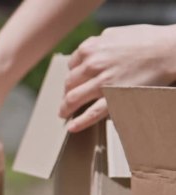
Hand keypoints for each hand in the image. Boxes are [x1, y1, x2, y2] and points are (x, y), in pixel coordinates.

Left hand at [60, 24, 175, 131]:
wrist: (167, 50)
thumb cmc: (145, 39)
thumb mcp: (114, 34)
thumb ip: (97, 43)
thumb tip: (86, 52)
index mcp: (90, 48)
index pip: (71, 66)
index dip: (71, 76)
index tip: (72, 84)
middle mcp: (92, 65)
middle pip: (69, 84)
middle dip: (66, 93)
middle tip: (66, 101)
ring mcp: (102, 82)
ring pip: (73, 99)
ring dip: (65, 108)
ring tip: (64, 114)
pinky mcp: (114, 97)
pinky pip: (92, 113)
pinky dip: (79, 122)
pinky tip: (72, 127)